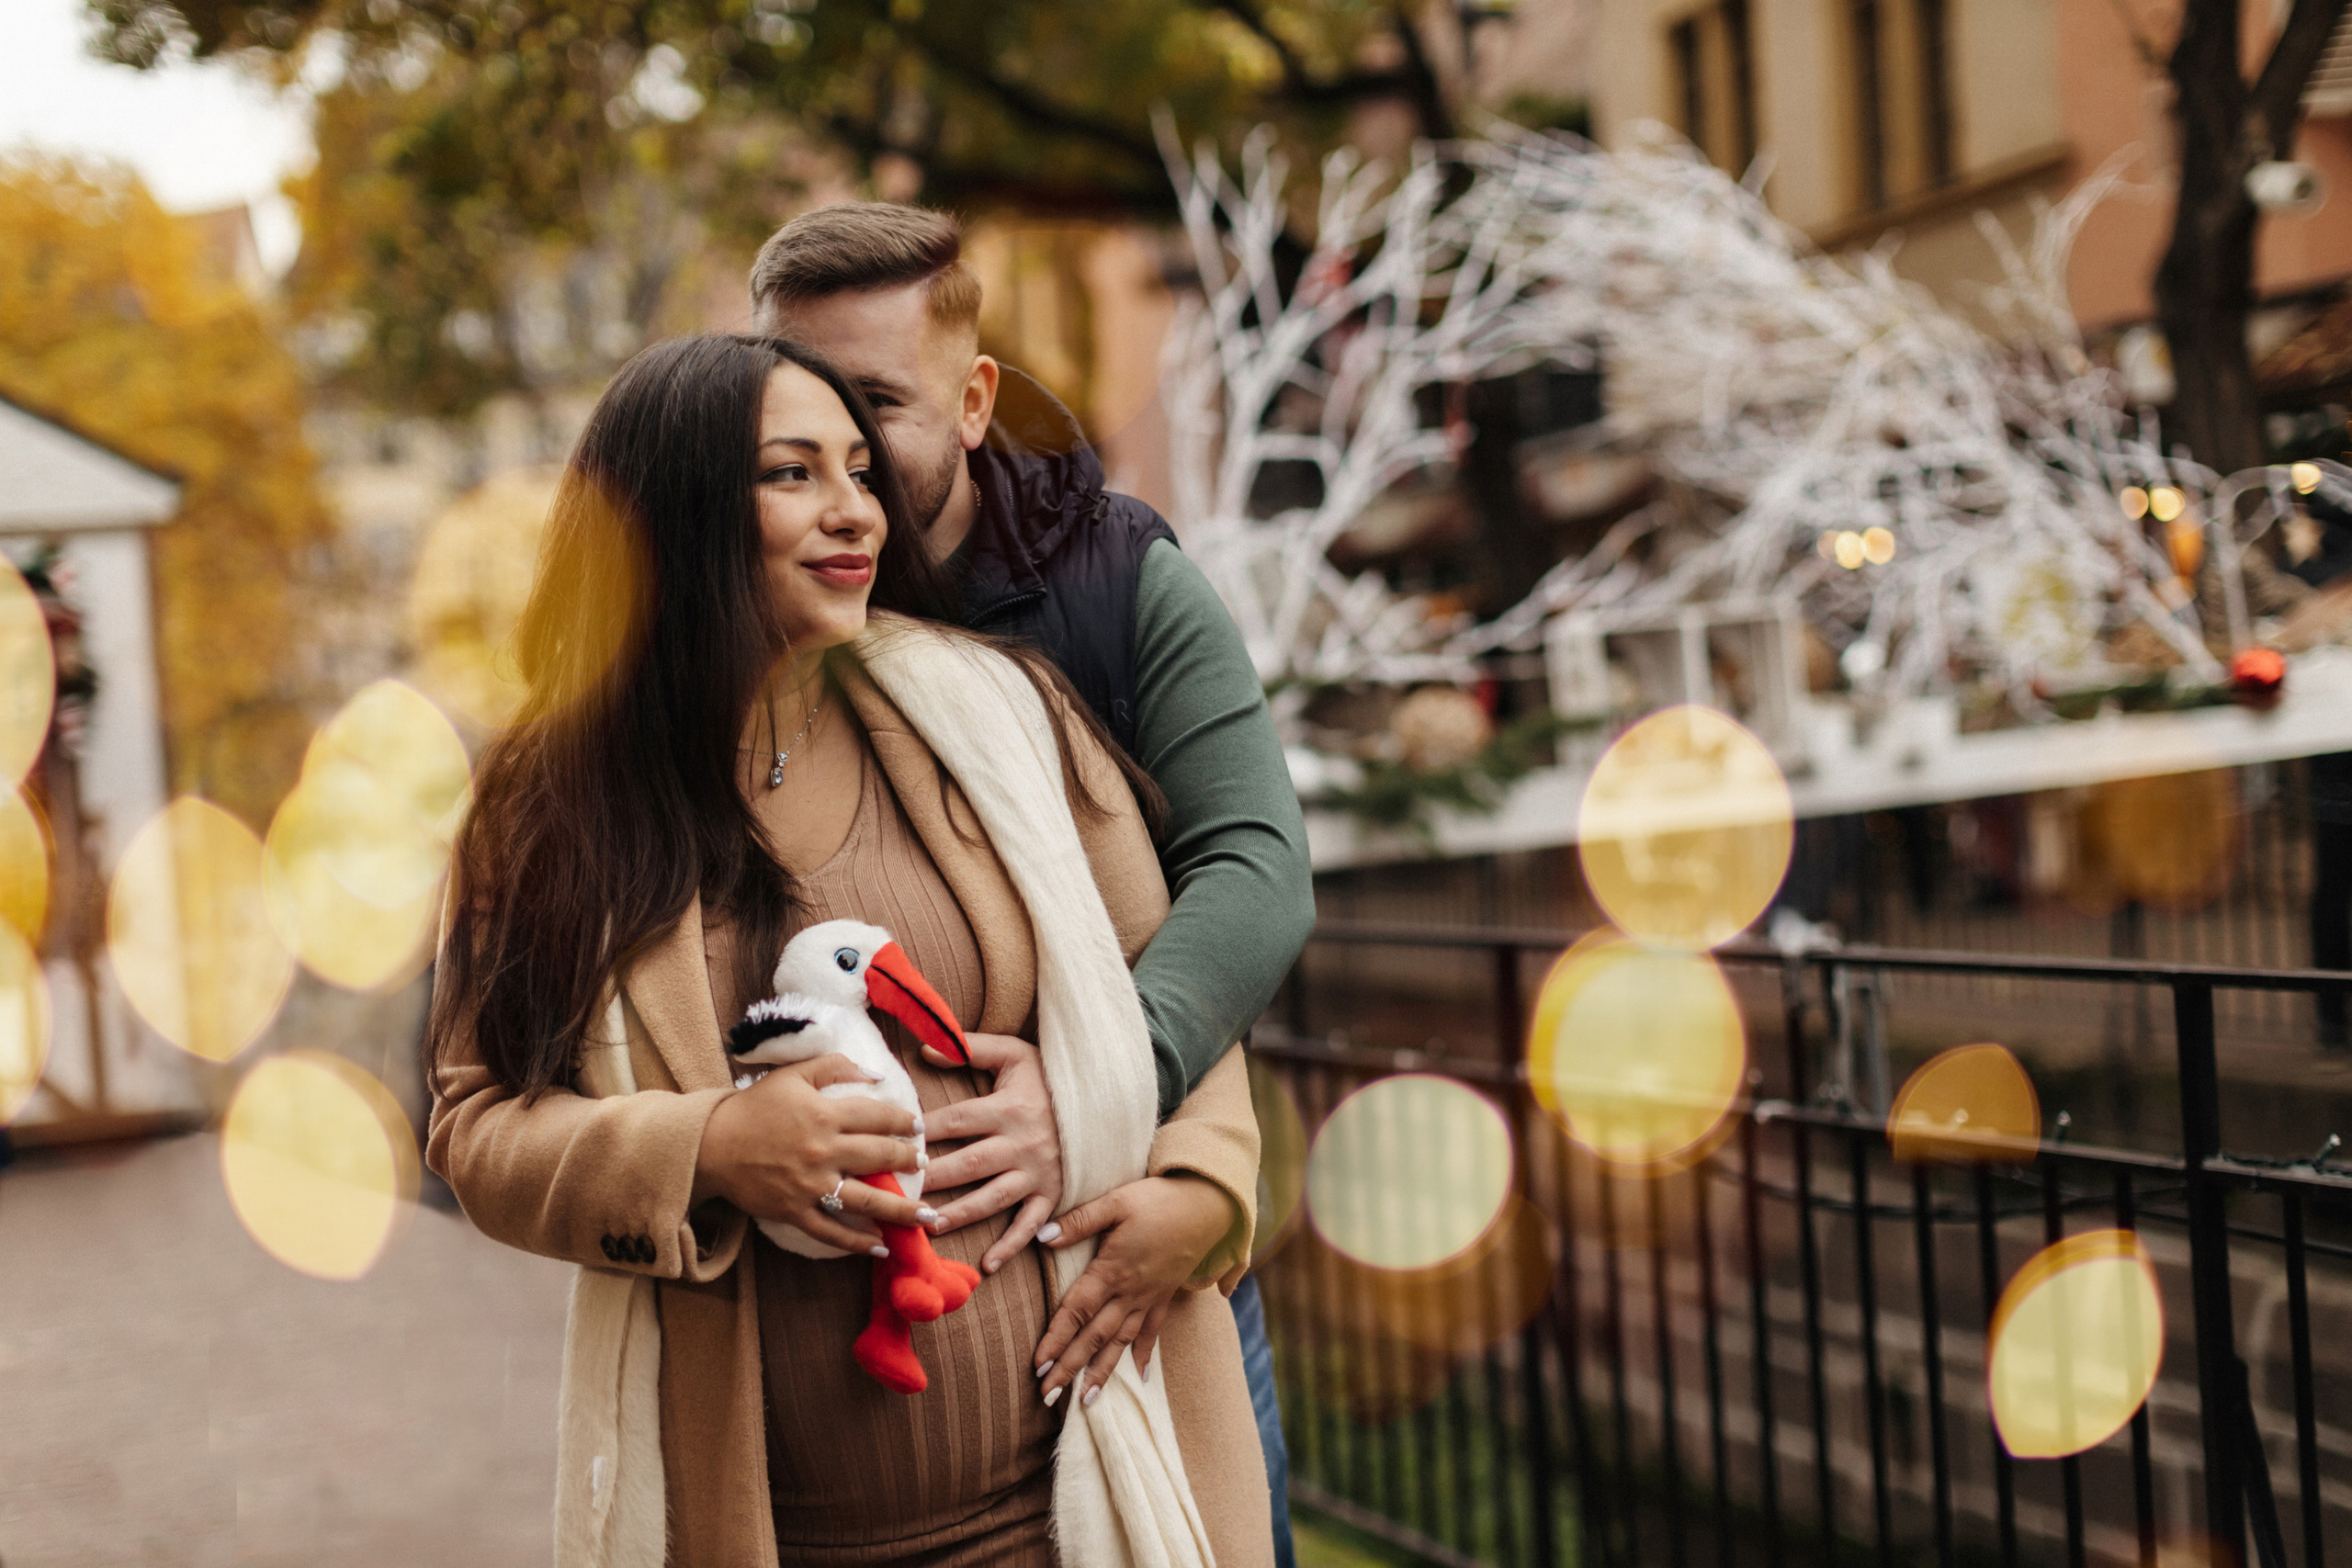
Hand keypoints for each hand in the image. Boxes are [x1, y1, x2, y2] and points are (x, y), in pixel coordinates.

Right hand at [692, 1054, 924, 1254]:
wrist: (711, 1144)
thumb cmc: (755, 1107)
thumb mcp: (793, 1074)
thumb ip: (834, 1066)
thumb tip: (875, 1073)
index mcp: (825, 1114)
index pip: (878, 1118)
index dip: (904, 1122)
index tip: (918, 1127)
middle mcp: (824, 1151)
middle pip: (880, 1157)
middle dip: (908, 1160)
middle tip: (925, 1164)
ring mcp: (811, 1186)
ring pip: (867, 1200)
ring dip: (901, 1210)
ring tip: (927, 1216)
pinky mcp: (796, 1212)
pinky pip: (833, 1231)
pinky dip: (857, 1242)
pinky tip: (881, 1247)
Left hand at [916, 1031, 1063, 1273]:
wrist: (1104, 1100)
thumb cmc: (1049, 1078)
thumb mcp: (1016, 1054)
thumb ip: (972, 1048)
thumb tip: (926, 1048)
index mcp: (1009, 1108)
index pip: (957, 1121)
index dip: (924, 1131)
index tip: (893, 1142)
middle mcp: (1022, 1143)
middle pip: (968, 1163)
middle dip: (933, 1179)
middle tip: (897, 1191)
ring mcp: (1038, 1173)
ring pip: (992, 1197)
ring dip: (960, 1214)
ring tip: (927, 1225)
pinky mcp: (1053, 1194)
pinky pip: (1031, 1224)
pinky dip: (1012, 1245)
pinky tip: (987, 1264)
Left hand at [1031, 1175, 1236, 1409]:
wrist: (1206, 1205)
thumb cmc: (1157, 1200)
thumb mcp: (1115, 1202)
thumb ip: (1079, 1221)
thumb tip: (1042, 1236)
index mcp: (1112, 1270)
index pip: (1077, 1310)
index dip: (1056, 1338)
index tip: (1038, 1365)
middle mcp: (1130, 1292)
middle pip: (1094, 1336)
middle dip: (1070, 1367)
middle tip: (1047, 1396)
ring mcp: (1149, 1297)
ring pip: (1121, 1342)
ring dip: (1102, 1373)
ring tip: (1085, 1401)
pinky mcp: (1165, 1295)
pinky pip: (1152, 1331)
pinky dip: (1143, 1355)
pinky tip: (1139, 1377)